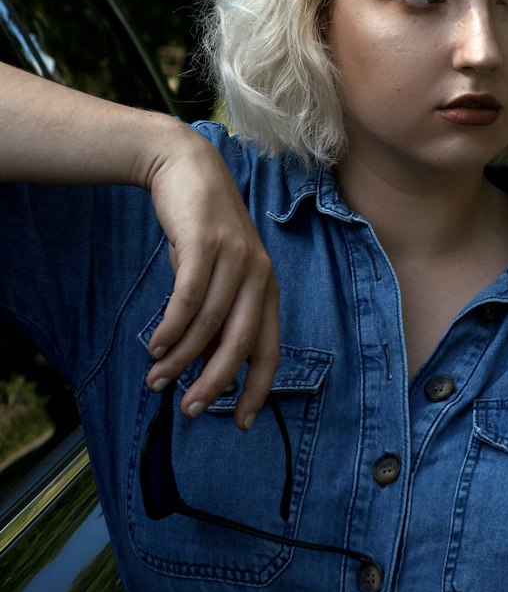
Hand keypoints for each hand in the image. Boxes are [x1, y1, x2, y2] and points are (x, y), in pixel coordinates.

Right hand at [143, 127, 279, 428]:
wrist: (185, 168)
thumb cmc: (200, 231)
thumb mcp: (214, 277)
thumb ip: (215, 318)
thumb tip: (203, 367)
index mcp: (267, 288)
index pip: (269, 349)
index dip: (257, 388)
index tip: (240, 423)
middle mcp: (260, 275)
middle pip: (242, 342)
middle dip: (215, 382)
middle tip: (190, 410)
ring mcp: (235, 258)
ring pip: (209, 324)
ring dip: (180, 358)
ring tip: (156, 380)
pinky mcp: (206, 243)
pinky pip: (189, 297)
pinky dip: (172, 327)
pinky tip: (155, 347)